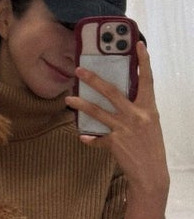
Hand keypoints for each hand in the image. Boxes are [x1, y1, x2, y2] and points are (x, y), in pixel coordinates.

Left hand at [65, 41, 169, 218]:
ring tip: (67, 99)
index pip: (148, 80)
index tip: (139, 45)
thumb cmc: (150, 147)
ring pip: (97, 112)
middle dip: (93, 79)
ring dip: (80, 105)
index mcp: (149, 109)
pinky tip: (84, 137)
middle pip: (112, 92)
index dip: (144, 62)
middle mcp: (137, 116)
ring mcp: (125, 129)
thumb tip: (118, 99)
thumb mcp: (149, 124)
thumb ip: (136, 110)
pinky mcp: (114, 143)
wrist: (151, 174)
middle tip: (79, 70)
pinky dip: (90, 138)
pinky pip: (96, 138)